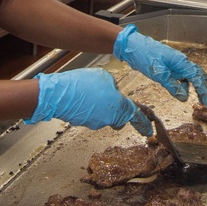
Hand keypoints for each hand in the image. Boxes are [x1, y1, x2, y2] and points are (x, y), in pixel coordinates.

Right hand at [24, 68, 151, 135]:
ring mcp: (95, 123)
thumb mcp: (104, 77)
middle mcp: (109, 119)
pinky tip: (82, 96)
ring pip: (104, 115)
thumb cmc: (81, 85)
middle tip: (111, 98)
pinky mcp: (83, 123)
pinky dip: (89, 107)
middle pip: (119, 117)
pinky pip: (92, 115)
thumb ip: (113, 85)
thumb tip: (112, 90)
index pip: (136, 116)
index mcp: (119, 107)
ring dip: (101, 106)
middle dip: (118, 110)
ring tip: (91, 91)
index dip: (143, 122)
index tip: (148, 128)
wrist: (57, 95)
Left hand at [113, 24, 206, 109]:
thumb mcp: (157, 72)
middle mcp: (181, 62)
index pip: (197, 78)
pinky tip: (184, 93)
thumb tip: (184, 97)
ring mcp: (175, 65)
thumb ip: (171, 85)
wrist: (132, 45)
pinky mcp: (169, 67)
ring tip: (202, 101)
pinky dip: (187, 86)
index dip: (205, 92)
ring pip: (192, 77)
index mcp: (180, 62)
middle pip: (199, 76)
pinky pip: (183, 77)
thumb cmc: (144, 54)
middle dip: (206, 91)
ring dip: (198, 88)